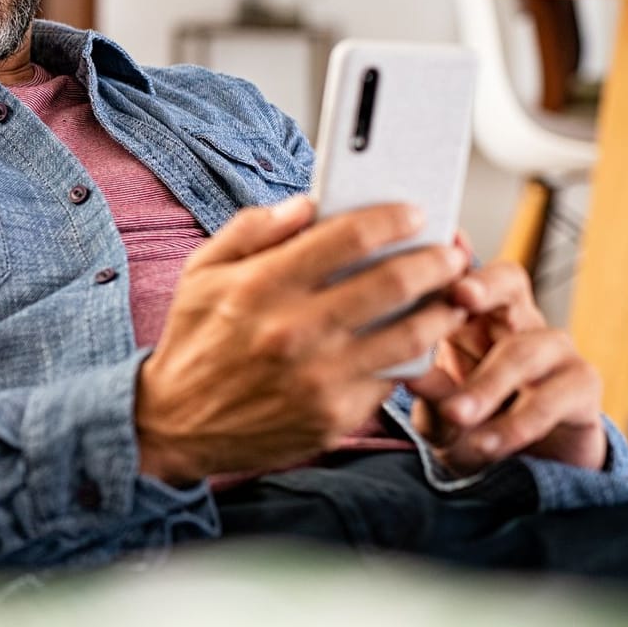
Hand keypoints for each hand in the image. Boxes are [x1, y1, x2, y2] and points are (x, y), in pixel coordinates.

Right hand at [136, 196, 469, 484]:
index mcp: (260, 286)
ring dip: (442, 311)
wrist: (174, 423)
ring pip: (409, 335)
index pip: (347, 237)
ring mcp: (318, 378)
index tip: (414, 213)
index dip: (392, 218)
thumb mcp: (201, 272)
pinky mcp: (334, 416)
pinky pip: (391, 379)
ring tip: (452, 297)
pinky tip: (417, 341)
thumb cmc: (193, 342)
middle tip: (451, 253)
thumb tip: (306, 204)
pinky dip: (411, 357)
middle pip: (393, 283)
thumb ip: (251, 230)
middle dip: (435, 261)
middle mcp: (293, 331)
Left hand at [404, 257, 606, 472]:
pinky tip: (487, 444)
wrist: (516, 469)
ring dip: (487, 385)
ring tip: (455, 416)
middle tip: (459, 296)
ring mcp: (555, 350)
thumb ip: (427, 385)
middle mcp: (517, 321)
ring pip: (527, 348)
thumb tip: (404, 367)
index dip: (452, 261)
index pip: (464, 272)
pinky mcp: (582, 386)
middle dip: (485, 285)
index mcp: (472, 315)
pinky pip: (555, 396)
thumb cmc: (467, 423)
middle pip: (510, 281)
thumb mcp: (436, 407)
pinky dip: (517, 423)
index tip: (438, 252)